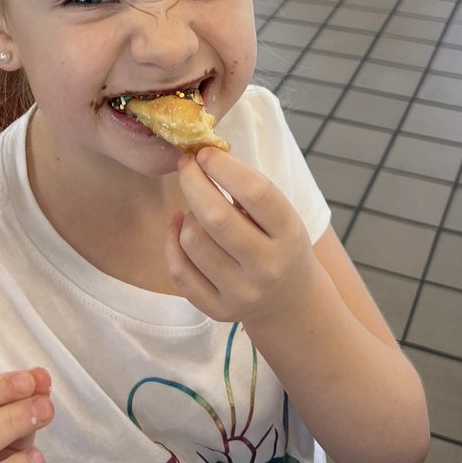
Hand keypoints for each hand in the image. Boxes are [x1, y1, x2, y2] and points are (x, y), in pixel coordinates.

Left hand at [164, 148, 314, 329]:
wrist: (289, 300)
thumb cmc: (279, 242)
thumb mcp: (280, 214)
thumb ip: (248, 188)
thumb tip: (204, 156)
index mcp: (288, 233)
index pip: (255, 192)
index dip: (224, 166)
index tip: (204, 152)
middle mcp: (267, 266)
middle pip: (216, 217)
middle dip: (193, 182)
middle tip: (186, 164)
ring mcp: (242, 293)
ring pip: (193, 241)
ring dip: (188, 215)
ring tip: (197, 208)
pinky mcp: (218, 310)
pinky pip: (179, 271)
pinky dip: (172, 241)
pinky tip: (179, 226)